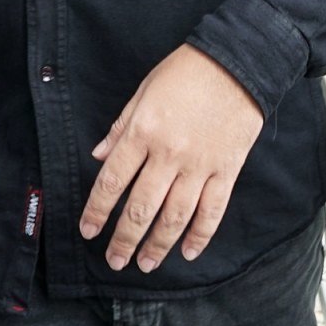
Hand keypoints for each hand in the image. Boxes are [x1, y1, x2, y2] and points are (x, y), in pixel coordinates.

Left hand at [79, 44, 263, 272]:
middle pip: (141, 207)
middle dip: (125, 239)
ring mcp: (200, 165)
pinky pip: (212, 211)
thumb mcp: (144, 90)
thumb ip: (121, 127)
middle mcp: (169, 153)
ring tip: (146, 264)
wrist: (237, 61)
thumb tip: (99, 156)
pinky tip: (188, 252)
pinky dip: (200, 235)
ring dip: (158, 245)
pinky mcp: (226, 170)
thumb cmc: (186, 71)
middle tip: (115, 260)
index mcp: (143, 131)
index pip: (113, 180)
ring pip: (175, 217)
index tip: (88, 231)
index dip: (97, 210)